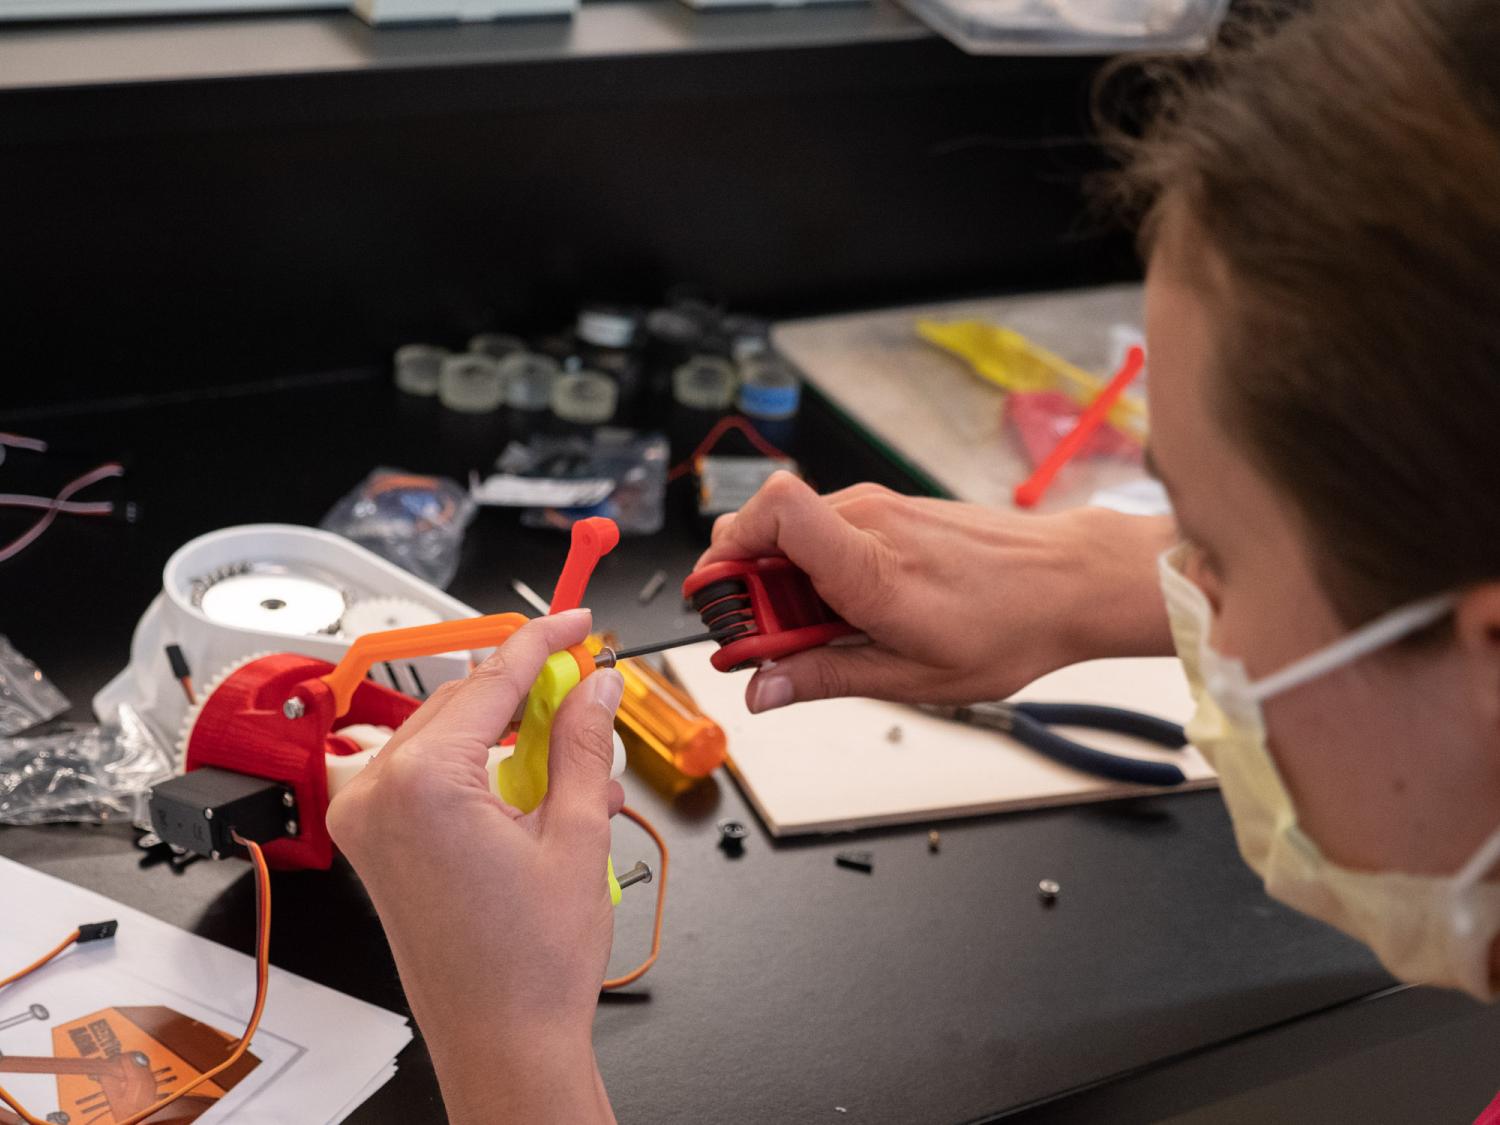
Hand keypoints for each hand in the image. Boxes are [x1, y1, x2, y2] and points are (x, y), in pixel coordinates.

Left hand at [327, 609, 621, 1124]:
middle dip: (525, 684)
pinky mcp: (372, 843)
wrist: (500, 1044)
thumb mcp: (578, 834)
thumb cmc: (530, 965)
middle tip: (586, 678)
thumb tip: (598, 685)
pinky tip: (524, 775)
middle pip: (461, 700)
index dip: (544, 640)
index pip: (490, 679)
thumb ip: (584, 743)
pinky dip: (474, 761)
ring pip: (441, 732)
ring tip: (568, 743)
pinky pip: (423, 771)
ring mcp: (366, 820)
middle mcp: (377, 795)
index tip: (577, 620)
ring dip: (502, 724)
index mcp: (424, 784)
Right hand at [695, 473, 1174, 710]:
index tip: (720, 606)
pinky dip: (816, 568)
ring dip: (783, 581)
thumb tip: (762, 689)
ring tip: (823, 629)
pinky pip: (826, 529)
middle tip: (769, 639)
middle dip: (746, 586)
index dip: (726, 554)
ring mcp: (879, 506)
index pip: (772, 512)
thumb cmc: (1008, 627)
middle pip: (763, 526)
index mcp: (868, 565)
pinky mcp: (889, 507)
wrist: (1071, 582)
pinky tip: (851, 608)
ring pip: (791, 531)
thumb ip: (825, 678)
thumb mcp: (912, 677)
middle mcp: (868, 519)